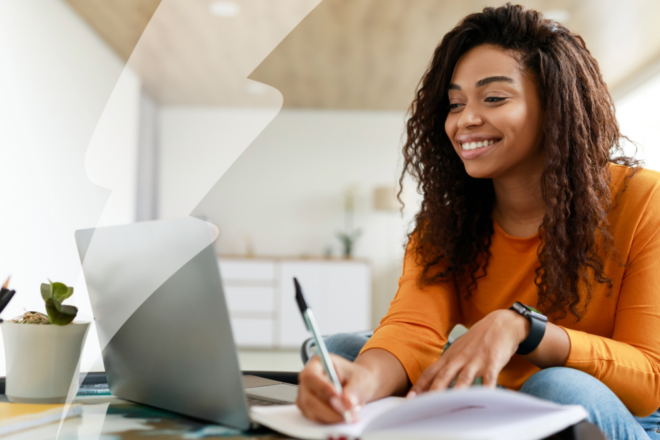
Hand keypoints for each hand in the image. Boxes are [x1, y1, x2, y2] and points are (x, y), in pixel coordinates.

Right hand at [297, 354, 378, 423]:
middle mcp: (308, 379)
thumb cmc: (356, 378)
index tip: (338, 396)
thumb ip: (353, 390)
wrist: (357, 386)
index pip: (311, 376)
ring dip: (331, 416)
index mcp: (318, 363)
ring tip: (350, 415)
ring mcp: (306, 394)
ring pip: (311, 411)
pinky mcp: (308, 408)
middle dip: (329, 409)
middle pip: (308, 398)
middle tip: (348, 413)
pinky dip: (329, 420)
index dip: (323, 387)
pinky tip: (342, 417)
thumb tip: (347, 402)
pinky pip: (315, 418)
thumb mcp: (360, 379)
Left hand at [407, 310, 528, 395]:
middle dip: (432, 392)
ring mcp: (475, 360)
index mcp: (449, 357)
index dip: (419, 386)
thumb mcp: (458, 351)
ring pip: (463, 379)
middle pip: (443, 377)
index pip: (430, 373)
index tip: (410, 399)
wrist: (501, 323)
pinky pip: (489, 377)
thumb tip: (434, 386)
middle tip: (423, 406)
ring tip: (449, 407)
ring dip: (456, 393)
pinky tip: (484, 399)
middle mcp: (459, 359)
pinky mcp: (493, 361)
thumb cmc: (478, 341)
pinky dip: (487, 389)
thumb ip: (447, 368)